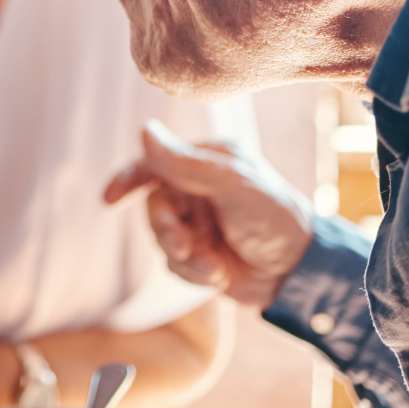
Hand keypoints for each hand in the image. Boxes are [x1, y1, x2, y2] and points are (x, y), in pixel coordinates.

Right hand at [105, 119, 314, 307]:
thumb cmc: (274, 218)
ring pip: (160, 238)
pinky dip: (192, 272)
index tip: (110, 198)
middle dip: (166, 230)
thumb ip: (187, 163)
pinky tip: (218, 275)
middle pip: (154, 206)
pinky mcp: (199, 254)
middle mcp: (199, 190)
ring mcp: (198, 223)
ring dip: (183, 256)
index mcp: (208, 162)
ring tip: (212, 267)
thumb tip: (144, 132)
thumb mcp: (233, 185)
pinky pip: (173, 264)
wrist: (298, 273)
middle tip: (184, 245)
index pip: (157, 162)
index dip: (129, 178)